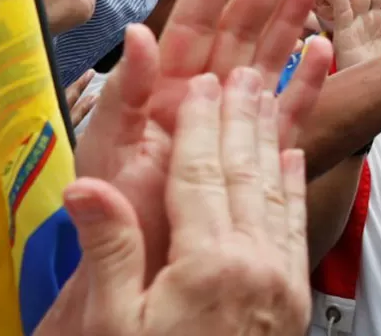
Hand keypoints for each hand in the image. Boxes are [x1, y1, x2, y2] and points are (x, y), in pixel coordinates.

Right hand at [49, 69, 308, 334]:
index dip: (199, 124)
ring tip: (265, 93)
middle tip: (238, 71)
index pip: (202, 174)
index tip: (198, 83)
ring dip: (270, 136)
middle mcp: (254, 264)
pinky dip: (294, 184)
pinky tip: (293, 155)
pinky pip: (295, 225)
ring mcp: (282, 282)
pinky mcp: (297, 300)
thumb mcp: (113, 326)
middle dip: (240, 115)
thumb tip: (83, 185)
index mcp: (206, 264)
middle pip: (246, 170)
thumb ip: (110, 251)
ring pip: (277, 190)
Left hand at [72, 0, 331, 282]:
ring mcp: (231, 123)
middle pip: (238, 30)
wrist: (131, 270)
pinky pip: (287, 113)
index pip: (193, 21)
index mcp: (163, 87)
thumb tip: (140, 31)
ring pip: (267, 60)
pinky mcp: (255, 156)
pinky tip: (326, 51)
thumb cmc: (110, 211)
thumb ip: (123, 90)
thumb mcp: (107, 147)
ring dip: (290, 22)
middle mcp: (201, 97)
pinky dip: (308, 84)